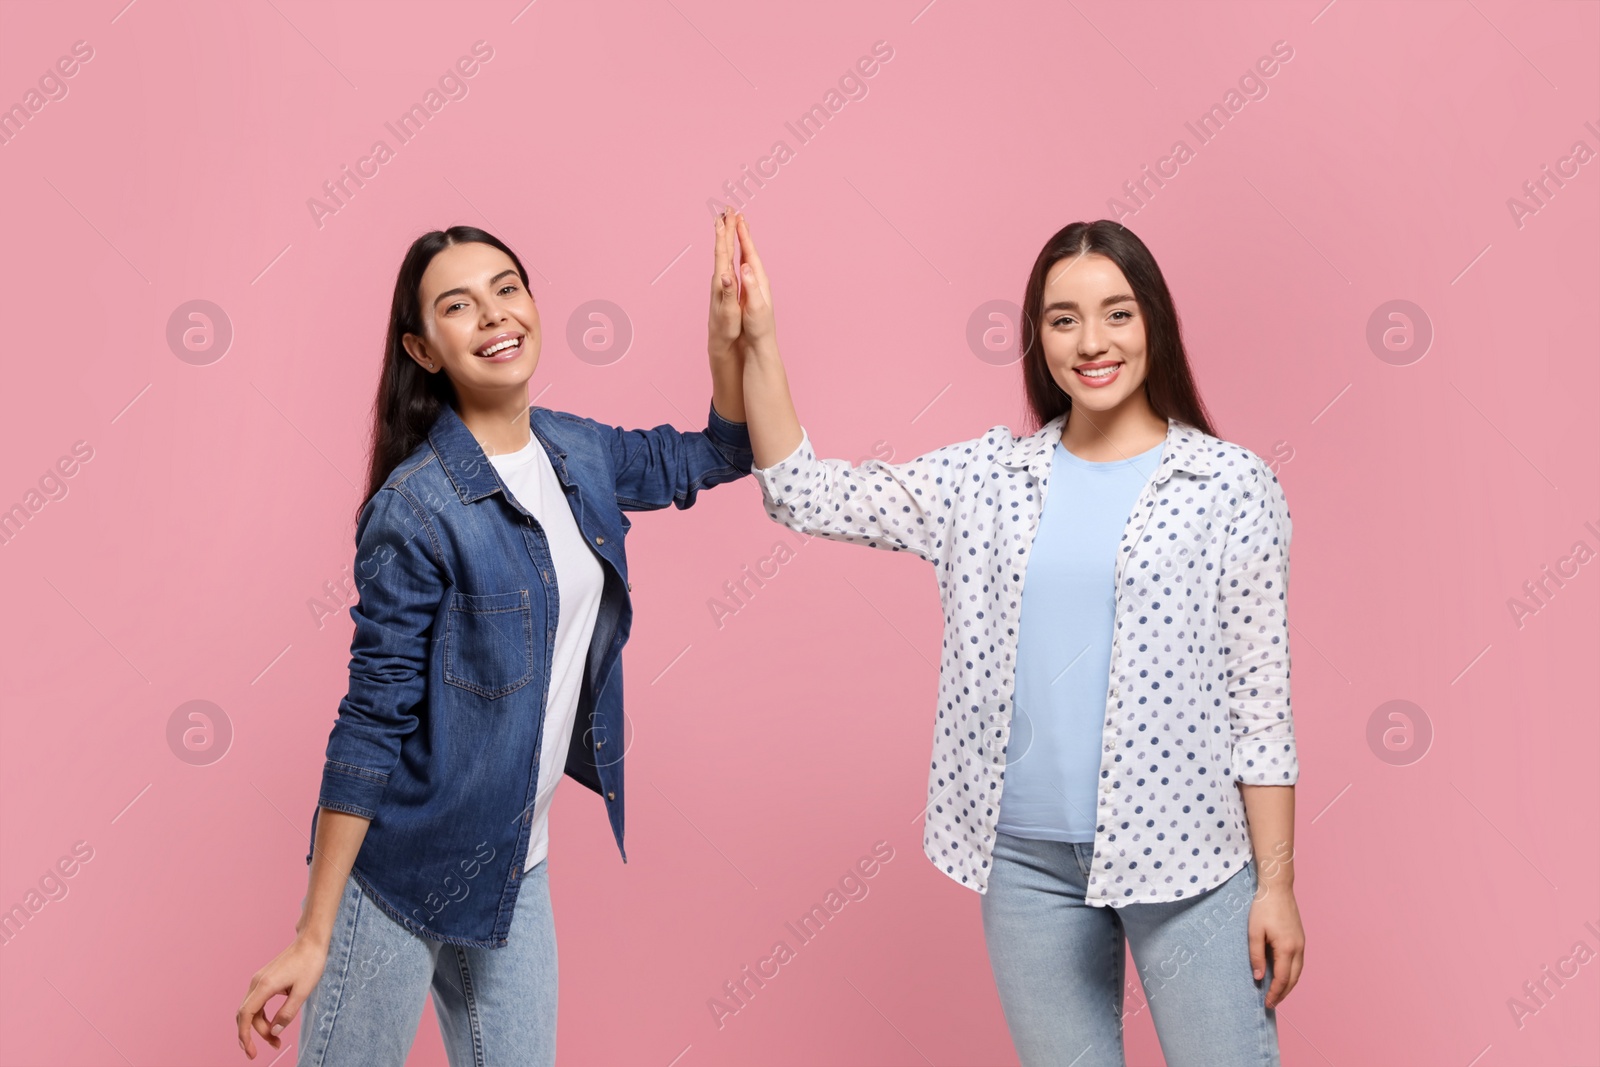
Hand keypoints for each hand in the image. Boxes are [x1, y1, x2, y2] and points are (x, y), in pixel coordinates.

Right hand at [236, 935, 327, 1058]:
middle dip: (255, 1035)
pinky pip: (257, 1002)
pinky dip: (262, 1016)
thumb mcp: (303, 991)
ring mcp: (259, 980)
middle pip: (247, 1015)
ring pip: (251, 1009)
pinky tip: (274, 1022)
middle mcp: (257, 982)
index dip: (245, 1036)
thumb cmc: (310, 962)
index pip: (246, 1015)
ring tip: (275, 1040)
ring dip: (260, 1026)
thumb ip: (287, 1013)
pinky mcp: (265, 980)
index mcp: (264, 986)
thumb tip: (274, 1032)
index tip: (250, 1052)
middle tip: (273, 1047)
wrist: (311, 940)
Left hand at [708, 208, 741, 362]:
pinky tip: (730, 245)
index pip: (722, 252)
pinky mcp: (725, 285)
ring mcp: (722, 280)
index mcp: (722, 280)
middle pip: (722, 247)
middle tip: (727, 209)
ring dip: (726, 235)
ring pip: (724, 252)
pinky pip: (727, 260)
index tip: (725, 217)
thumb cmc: (726, 327)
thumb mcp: (729, 310)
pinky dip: (729, 248)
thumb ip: (728, 292)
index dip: (724, 234)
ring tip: (727, 220)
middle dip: (725, 228)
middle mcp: (720, 277)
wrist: (720, 339)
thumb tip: (726, 275)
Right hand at [731, 213, 775, 353]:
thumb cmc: (759, 327)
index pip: (750, 253)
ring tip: (739, 228)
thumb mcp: (756, 306)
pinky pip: (745, 268)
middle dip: (743, 233)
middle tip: (737, 215)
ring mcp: (756, 285)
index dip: (744, 236)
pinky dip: (741, 256)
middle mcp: (759, 280)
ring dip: (743, 242)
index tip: (738, 219)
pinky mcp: (751, 291)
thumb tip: (745, 267)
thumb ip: (751, 286)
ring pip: (748, 258)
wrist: (762, 344)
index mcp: (759, 281)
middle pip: (750, 251)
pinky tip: (740, 255)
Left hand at [1248, 880, 1304, 1008]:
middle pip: (1293, 978)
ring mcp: (1301, 943)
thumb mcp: (1254, 932)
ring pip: (1298, 971)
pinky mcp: (1300, 938)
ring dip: (1289, 984)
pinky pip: (1298, 962)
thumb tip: (1260, 977)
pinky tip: (1283, 975)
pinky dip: (1292, 973)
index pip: (1283, 978)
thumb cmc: (1263, 908)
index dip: (1275, 993)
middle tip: (1272, 1003)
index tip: (1267, 1003)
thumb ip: (1256, 956)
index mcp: (1287, 948)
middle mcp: (1298, 948)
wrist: (1278, 888)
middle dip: (1283, 993)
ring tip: (1277, 993)